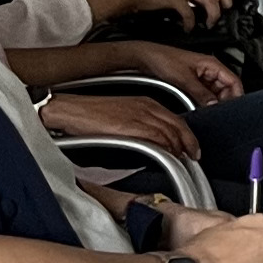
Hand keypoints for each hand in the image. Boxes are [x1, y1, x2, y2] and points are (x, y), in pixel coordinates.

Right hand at [44, 92, 199, 160]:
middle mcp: (146, 107)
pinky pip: (155, 137)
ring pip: (170, 133)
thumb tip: (154, 141)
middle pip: (178, 126)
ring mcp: (139, 116)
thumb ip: (141, 124)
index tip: (192, 147)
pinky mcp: (130, 126)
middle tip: (193, 156)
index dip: (188, 135)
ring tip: (182, 160)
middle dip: (189, 143)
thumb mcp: (123, 115)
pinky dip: (165, 148)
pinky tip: (167, 156)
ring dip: (178, 148)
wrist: (69, 109)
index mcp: (146, 103)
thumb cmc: (90, 113)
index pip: (177, 120)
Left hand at [120, 41, 244, 103]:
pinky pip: (205, 94)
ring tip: (207, 110)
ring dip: (213, 102)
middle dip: (224, 101)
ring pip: (216, 93)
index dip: (236, 95)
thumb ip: (201, 93)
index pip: (234, 81)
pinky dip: (204, 101)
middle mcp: (210, 70)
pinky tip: (199, 107)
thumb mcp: (184, 79)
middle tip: (218, 113)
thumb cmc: (163, 59)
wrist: (145, 57)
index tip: (233, 108)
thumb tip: (214, 105)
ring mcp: (202, 76)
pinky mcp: (194, 82)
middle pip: (227, 89)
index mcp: (213, 64)